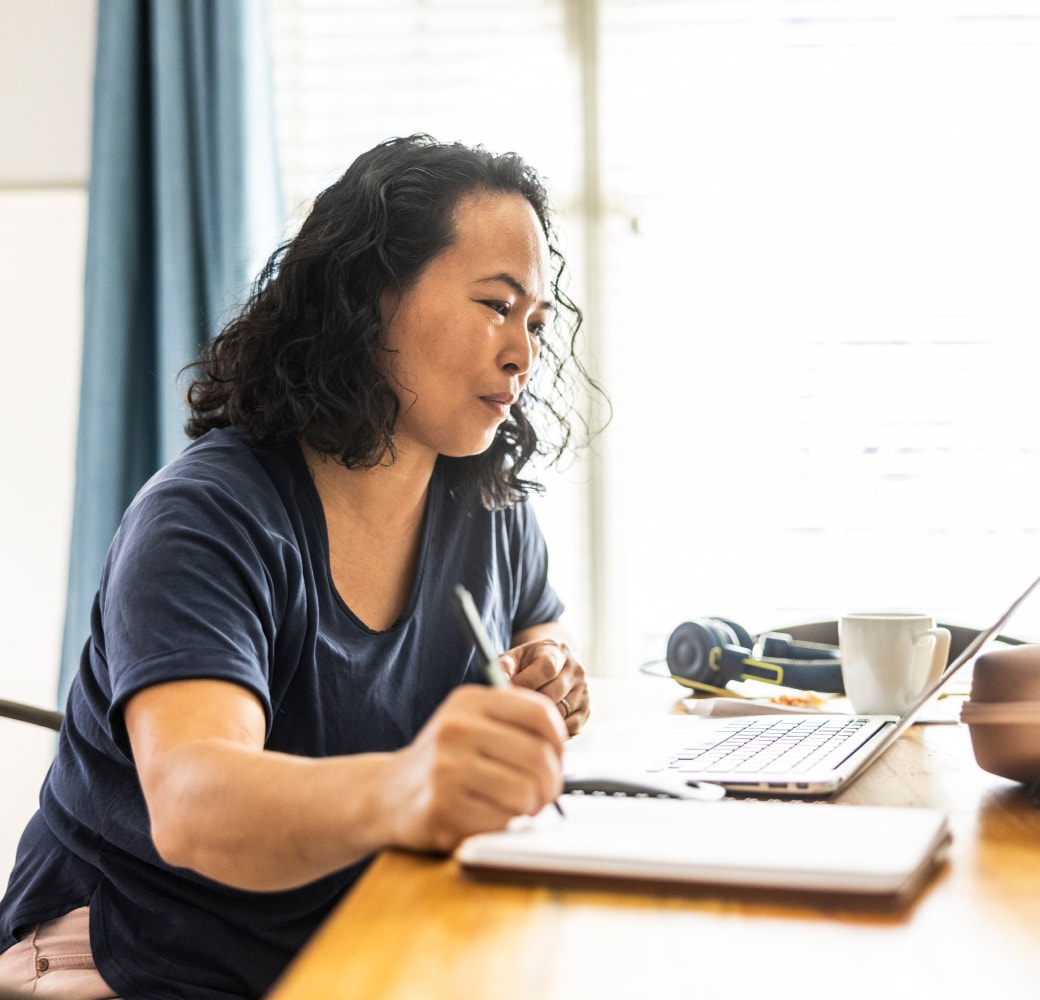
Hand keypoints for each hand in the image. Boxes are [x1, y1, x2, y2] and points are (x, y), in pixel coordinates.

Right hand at [388, 685, 565, 853]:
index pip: (539, 714)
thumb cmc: (442, 759)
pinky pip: (501, 822)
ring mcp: (446, 768)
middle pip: (538, 757)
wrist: (386, 793)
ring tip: (517, 808)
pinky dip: (504, 826)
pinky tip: (489, 819)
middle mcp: (456, 728)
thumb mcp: (469, 721)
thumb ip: (512, 723)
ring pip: (525, 793)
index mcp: (469, 701)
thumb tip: (560, 751)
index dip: (560, 741)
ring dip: (530, 808)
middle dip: (552, 783)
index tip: (556, 758)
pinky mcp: (442, 809)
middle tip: (545, 794)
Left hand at [501, 630, 589, 736]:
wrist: (554, 663)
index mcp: (558, 652)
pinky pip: (570, 727)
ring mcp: (583, 691)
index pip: (547, 668)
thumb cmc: (529, 662)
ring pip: (560, 712)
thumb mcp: (515, 657)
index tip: (508, 691)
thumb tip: (500, 684)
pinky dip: (553, 729)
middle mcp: (575, 670)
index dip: (526, 682)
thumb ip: (504, 666)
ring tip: (523, 715)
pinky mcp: (586, 710)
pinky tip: (539, 723)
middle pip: (552, 694)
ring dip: (539, 718)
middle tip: (512, 708)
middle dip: (529, 703)